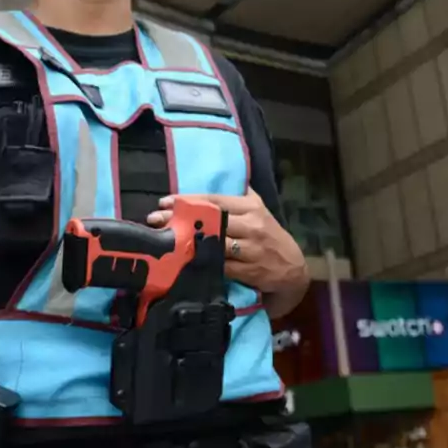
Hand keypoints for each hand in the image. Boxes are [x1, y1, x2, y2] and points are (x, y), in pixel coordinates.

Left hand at [147, 189, 307, 296]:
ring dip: (186, 242)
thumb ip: (242, 197)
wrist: (292, 269)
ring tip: (164, 240)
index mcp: (252, 207)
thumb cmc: (271, 237)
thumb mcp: (261, 211)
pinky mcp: (249, 270)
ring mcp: (251, 249)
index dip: (188, 200)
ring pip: (214, 242)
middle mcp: (252, 225)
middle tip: (155, 220)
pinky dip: (201, 262)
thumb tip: (228, 177)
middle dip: (180, 220)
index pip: (215, 200)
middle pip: (210, 220)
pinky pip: (221, 265)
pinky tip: (182, 260)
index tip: (165, 202)